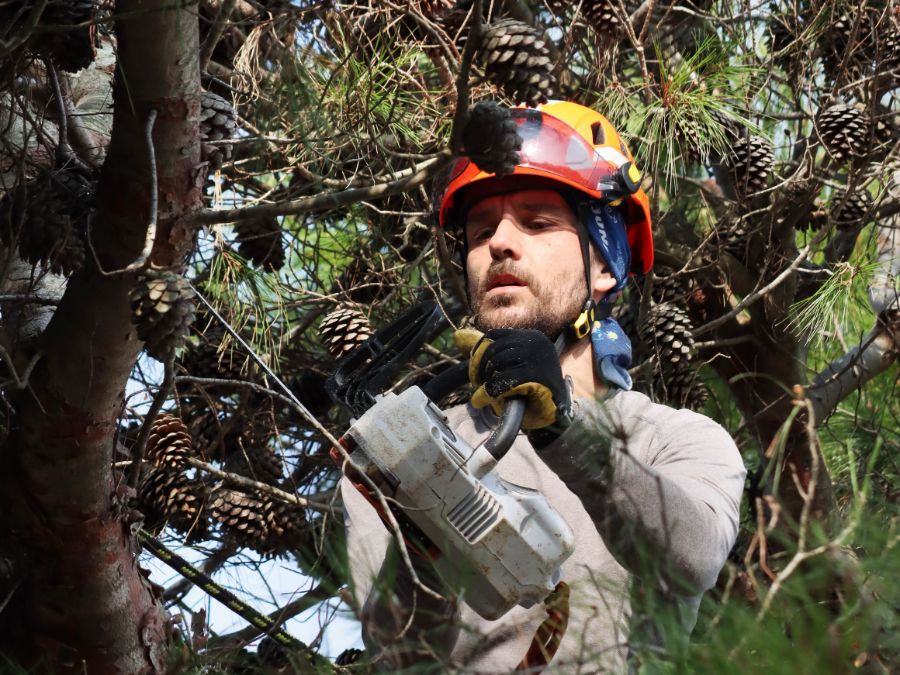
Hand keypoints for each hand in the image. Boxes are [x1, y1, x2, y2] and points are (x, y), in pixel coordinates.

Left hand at [454, 328, 569, 428]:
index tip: (474, 369)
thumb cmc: (531, 392)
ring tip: (482, 393)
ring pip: (497, 362)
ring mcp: (537, 356)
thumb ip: (488, 353)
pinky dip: (489, 391)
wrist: (556, 415)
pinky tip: (482, 400)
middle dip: (479, 367)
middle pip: (494, 347)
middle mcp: (536, 341)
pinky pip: (503, 379)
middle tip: (476, 384)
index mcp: (531, 337)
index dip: (479, 351)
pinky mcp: (537, 374)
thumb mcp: (511, 367)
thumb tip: (457, 336)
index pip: (496, 335)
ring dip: (485, 380)